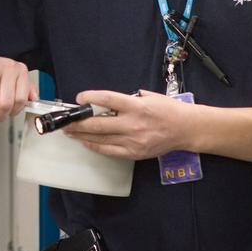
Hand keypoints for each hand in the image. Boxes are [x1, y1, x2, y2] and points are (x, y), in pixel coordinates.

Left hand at [61, 90, 193, 159]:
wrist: (187, 129)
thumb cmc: (168, 110)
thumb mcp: (148, 97)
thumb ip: (126, 100)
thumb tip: (103, 102)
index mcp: (137, 106)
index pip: (107, 100)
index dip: (90, 98)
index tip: (79, 98)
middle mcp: (133, 124)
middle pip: (98, 124)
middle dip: (78, 123)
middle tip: (64, 121)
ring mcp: (133, 141)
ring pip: (101, 139)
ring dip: (82, 135)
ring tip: (69, 132)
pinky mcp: (134, 153)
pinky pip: (109, 151)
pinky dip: (95, 146)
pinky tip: (85, 142)